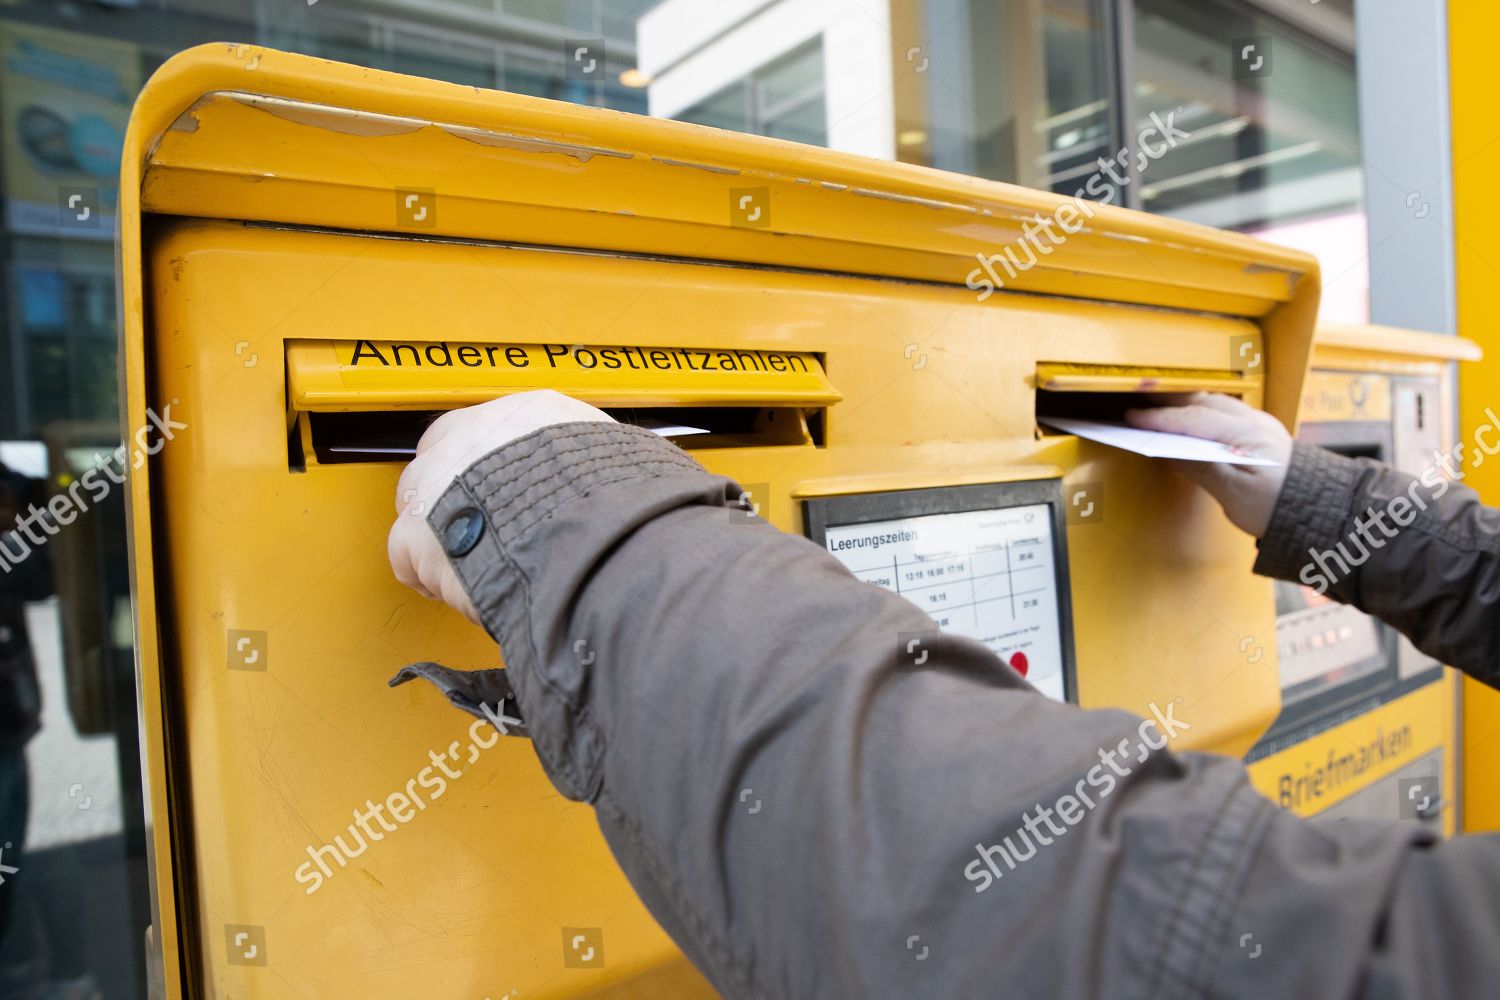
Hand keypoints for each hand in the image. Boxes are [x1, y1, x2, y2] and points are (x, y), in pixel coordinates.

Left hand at [388, 390, 613, 622]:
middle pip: (439, 458)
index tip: (496, 482)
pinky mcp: (418, 533)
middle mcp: (474, 438)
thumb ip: (600, 461)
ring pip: (416, 503)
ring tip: (469, 560)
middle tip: (480, 523)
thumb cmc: (611, 503)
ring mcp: (439, 482)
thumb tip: (619, 473)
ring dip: (437, 531)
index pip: (487, 427)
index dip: (486, 461)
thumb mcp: (620, 460)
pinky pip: (405, 555)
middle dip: (453, 492)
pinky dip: (426, 575)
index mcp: (526, 414)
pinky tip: (454, 587)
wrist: (587, 539)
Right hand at [1124, 392, 1291, 537]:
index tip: (1133, 419)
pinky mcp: (1261, 432)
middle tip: (1137, 405)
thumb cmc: (1279, 508)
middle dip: (1167, 402)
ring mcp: (1259, 424)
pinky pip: (1224, 410)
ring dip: (1183, 403)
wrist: (1318, 511)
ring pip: (1213, 402)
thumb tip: (1169, 451)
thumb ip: (1201, 468)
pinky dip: (1200, 410)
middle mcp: (1254, 423)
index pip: (1193, 419)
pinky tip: (1189, 418)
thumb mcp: (1234, 494)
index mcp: (1247, 435)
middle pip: (1202, 401)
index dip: (1160, 418)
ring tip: (1157, 408)